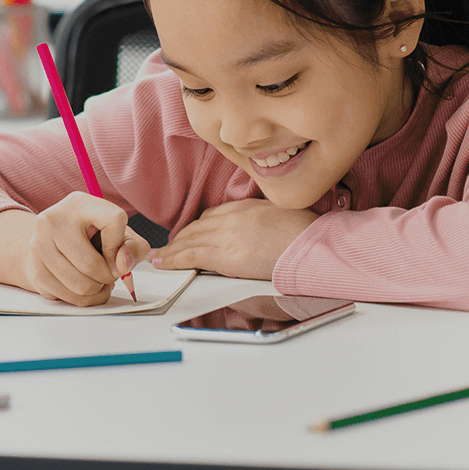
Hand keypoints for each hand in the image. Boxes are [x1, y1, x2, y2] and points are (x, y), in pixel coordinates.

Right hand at [23, 193, 148, 306]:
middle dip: (108, 277)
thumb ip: (133, 248)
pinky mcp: (34, 269)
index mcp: (79, 203)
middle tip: (108, 273)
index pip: (114, 220)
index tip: (116, 252)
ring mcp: (39, 245)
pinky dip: (82, 298)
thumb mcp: (121, 235)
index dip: (120, 244)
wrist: (53, 245)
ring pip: (79, 285)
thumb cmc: (93, 238)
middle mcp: (53, 220)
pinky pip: (67, 297)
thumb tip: (122, 264)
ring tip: (97, 280)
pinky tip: (82, 286)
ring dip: (96, 290)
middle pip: (91, 265)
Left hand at [151, 197, 317, 278]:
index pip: (212, 216)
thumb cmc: (304, 232)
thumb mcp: (281, 213)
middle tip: (168, 246)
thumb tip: (259, 228)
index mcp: (245, 207)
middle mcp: (230, 219)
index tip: (190, 233)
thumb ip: (262, 218)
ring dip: (172, 250)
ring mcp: (225, 237)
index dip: (197, 227)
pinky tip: (164, 262)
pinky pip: (191, 256)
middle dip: (180, 238)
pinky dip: (174, 259)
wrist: (309, 244)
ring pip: (189, 242)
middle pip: (197, 228)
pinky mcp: (224, 256)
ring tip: (160, 257)